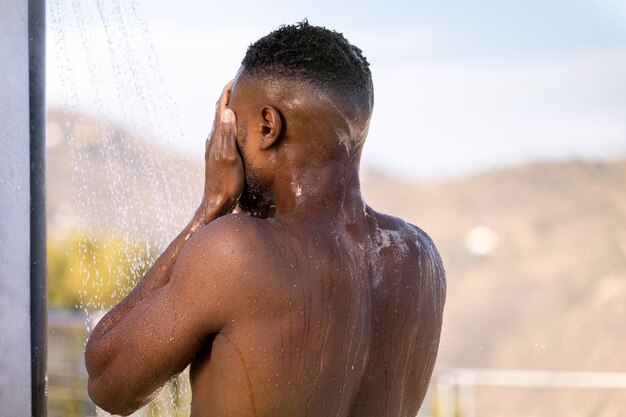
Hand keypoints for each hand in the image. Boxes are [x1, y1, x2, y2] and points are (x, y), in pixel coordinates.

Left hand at [196, 81, 243, 223]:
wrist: (216, 202)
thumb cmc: (226, 182)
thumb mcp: (230, 157)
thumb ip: (228, 134)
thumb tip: (228, 110)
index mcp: (217, 136)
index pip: (221, 107)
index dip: (227, 92)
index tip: (235, 78)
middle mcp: (213, 139)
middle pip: (220, 112)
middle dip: (228, 97)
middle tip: (238, 85)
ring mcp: (215, 147)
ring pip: (221, 122)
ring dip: (228, 109)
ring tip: (239, 101)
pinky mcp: (218, 155)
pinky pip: (224, 132)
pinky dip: (230, 123)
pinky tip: (235, 128)